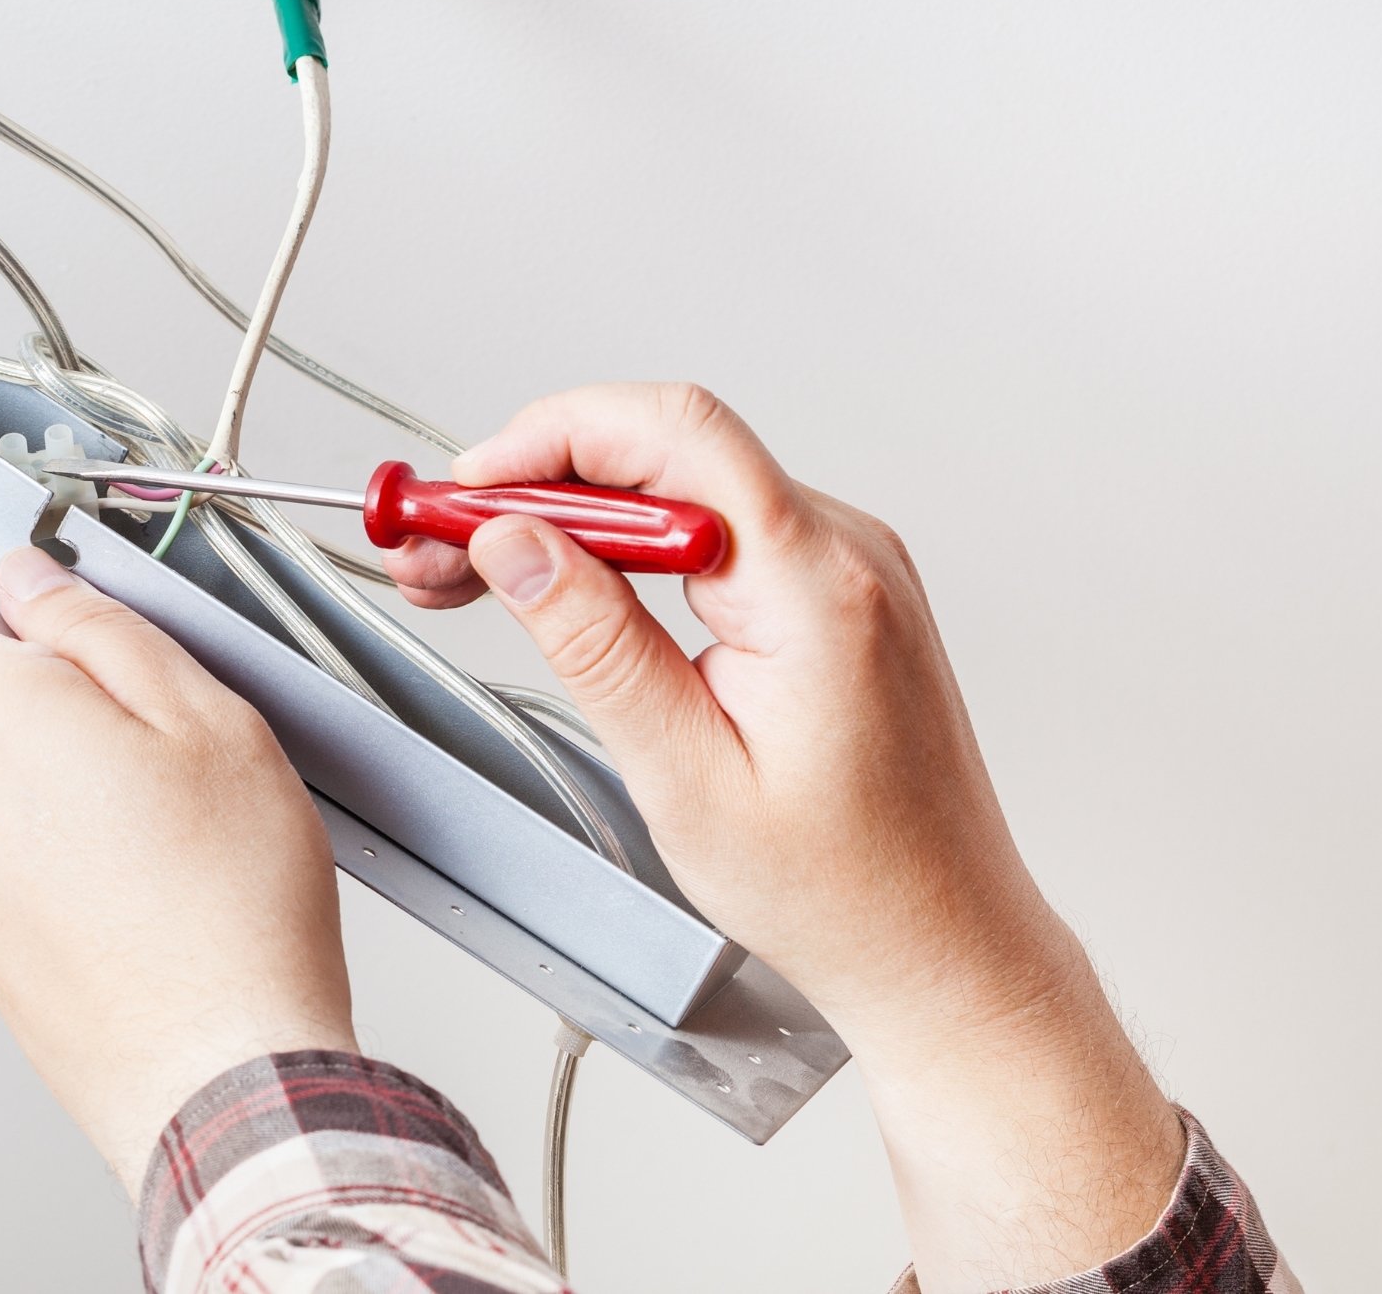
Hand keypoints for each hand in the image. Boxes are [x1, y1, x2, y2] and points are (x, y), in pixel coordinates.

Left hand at [0, 548, 356, 1192]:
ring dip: (51, 780)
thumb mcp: (203, 715)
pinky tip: (134, 882)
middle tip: (151, 740)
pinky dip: (50, 853)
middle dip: (44, 698)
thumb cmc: (228, 906)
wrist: (218, 1070)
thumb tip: (35, 579)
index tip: (57, 621)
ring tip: (156, 826)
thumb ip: (99, 626)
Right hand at [387, 383, 1182, 1291]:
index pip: (673, 436)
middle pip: (665, 452)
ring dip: (572, 518)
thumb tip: (517, 542)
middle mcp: (846, 554)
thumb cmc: (841, 891)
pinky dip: (626, 549)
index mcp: (816, 589)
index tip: (463, 492)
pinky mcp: (835, 594)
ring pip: (681, 487)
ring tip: (478, 576)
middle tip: (439, 549)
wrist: (942, 945)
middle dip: (535, 484)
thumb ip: (596, 644)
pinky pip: (713, 529)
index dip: (549, 439)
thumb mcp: (686, 776)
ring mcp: (849, 568)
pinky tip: (564, 590)